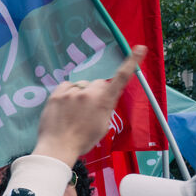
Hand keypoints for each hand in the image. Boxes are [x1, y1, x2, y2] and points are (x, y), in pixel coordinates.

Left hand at [33, 46, 144, 164]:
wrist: (58, 147)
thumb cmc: (83, 140)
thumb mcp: (103, 125)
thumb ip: (105, 107)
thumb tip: (102, 98)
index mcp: (104, 101)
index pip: (121, 78)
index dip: (131, 62)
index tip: (139, 48)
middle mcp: (89, 93)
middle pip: (97, 84)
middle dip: (96, 92)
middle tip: (88, 109)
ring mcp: (71, 92)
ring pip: (81, 85)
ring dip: (80, 94)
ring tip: (73, 112)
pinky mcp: (56, 94)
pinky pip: (66, 86)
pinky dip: (67, 93)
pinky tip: (65, 106)